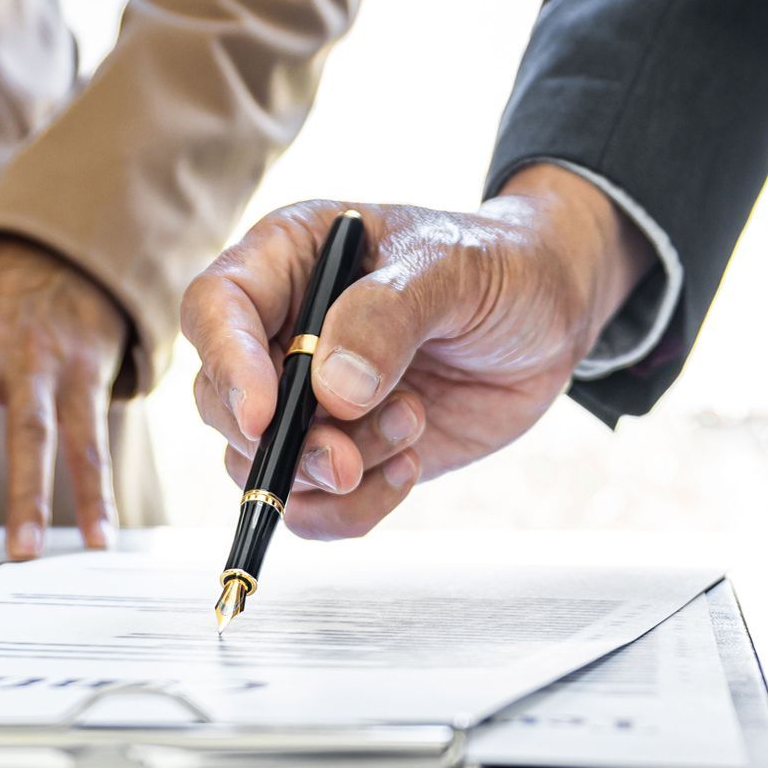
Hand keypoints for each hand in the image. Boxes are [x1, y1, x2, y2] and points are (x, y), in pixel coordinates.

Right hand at [181, 164, 650, 538]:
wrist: (552, 315)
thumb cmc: (500, 266)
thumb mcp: (454, 269)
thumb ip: (390, 315)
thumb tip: (332, 389)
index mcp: (289, 259)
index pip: (215, 308)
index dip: (227, 364)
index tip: (265, 414)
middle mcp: (283, 331)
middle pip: (221, 400)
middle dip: (280, 442)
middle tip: (346, 458)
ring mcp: (309, 399)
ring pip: (263, 464)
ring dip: (333, 470)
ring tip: (413, 423)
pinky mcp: (345, 452)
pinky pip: (312, 508)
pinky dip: (354, 509)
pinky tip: (411, 464)